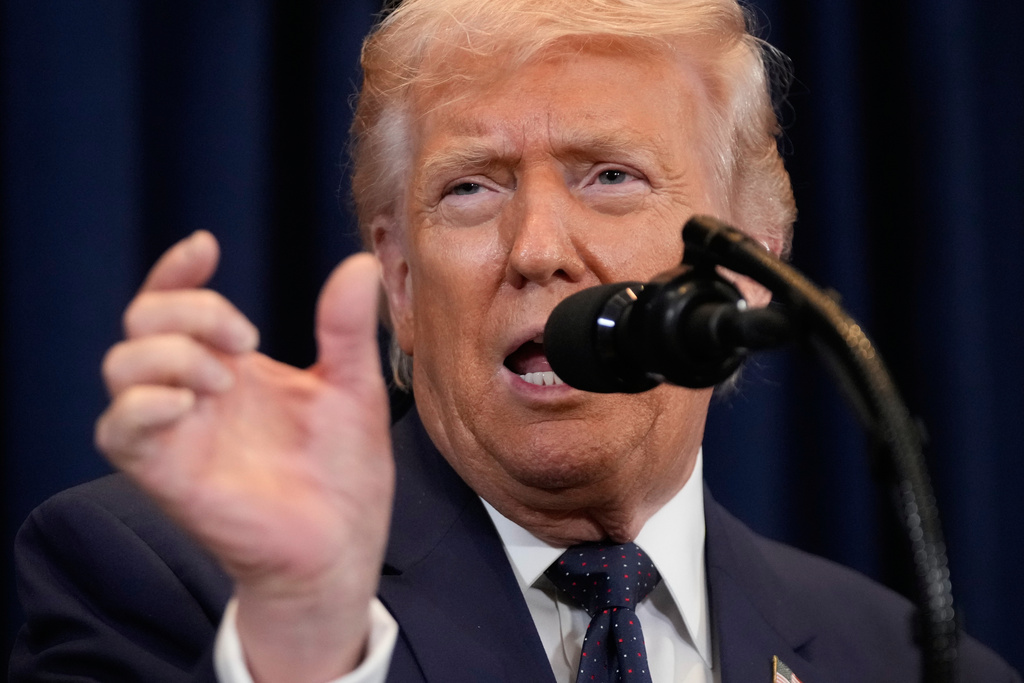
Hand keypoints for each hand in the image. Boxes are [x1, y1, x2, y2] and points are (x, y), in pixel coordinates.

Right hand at [95, 231, 393, 681]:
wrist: (342, 546)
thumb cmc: (344, 473)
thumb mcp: (353, 388)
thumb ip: (347, 328)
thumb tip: (359, 262)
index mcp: (232, 367)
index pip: (177, 304)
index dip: (177, 270)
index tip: (206, 247)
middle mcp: (196, 394)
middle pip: (143, 322)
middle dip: (187, 309)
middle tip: (247, 337)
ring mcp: (176, 433)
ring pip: (120, 367)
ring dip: (169, 353)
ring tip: (227, 378)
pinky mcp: (167, 474)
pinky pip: (118, 431)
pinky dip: (143, 404)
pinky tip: (191, 402)